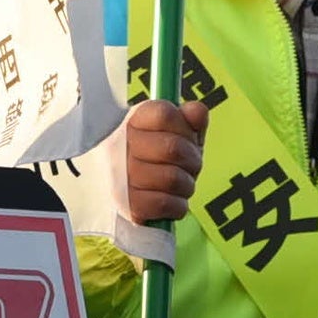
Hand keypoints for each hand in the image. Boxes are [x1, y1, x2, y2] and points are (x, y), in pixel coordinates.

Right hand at [120, 98, 207, 224]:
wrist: (130, 195)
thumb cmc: (160, 158)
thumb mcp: (180, 133)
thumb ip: (192, 118)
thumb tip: (197, 111)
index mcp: (135, 120)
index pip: (165, 114)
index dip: (184, 128)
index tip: (186, 137)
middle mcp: (120, 145)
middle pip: (173, 148)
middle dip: (193, 161)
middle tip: (190, 167)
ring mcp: (121, 176)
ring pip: (173, 179)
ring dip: (187, 185)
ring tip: (181, 185)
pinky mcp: (128, 205)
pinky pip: (165, 204)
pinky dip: (178, 206)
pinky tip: (172, 200)